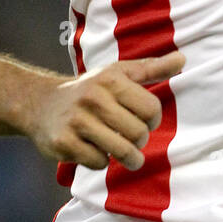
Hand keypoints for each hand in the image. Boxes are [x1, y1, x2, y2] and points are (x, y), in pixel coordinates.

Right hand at [26, 51, 184, 170]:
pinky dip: (101, 162)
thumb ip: (151, 68)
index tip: (145, 121)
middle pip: (139, 133)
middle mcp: (93, 98)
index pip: (152, 109)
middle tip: (132, 139)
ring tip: (127, 155)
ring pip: (121, 151)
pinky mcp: (64, 142)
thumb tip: (183, 59)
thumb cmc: (89, 90)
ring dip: (128, 158)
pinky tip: (94, 150)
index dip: (153, 120)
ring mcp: (77, 121)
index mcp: (110, 79)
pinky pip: (98, 162)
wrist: (39, 104)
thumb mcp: (117, 73)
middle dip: (140, 141)